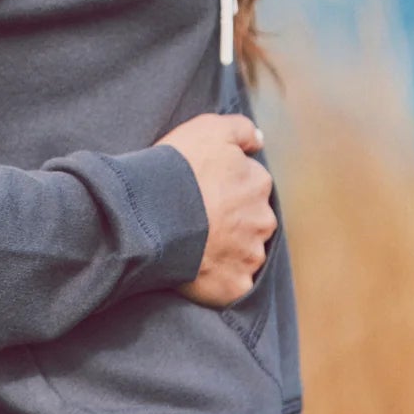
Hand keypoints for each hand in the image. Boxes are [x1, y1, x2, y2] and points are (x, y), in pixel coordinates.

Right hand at [155, 112, 277, 307]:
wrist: (150, 213)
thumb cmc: (177, 168)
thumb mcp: (208, 128)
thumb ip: (240, 129)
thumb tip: (260, 140)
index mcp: (258, 183)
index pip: (252, 185)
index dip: (228, 188)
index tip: (206, 191)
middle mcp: (262, 220)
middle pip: (253, 221)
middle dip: (234, 222)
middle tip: (201, 219)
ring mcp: (250, 255)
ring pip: (246, 254)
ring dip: (229, 251)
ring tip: (196, 246)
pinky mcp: (235, 285)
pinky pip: (233, 285)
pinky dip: (221, 281)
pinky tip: (200, 271)